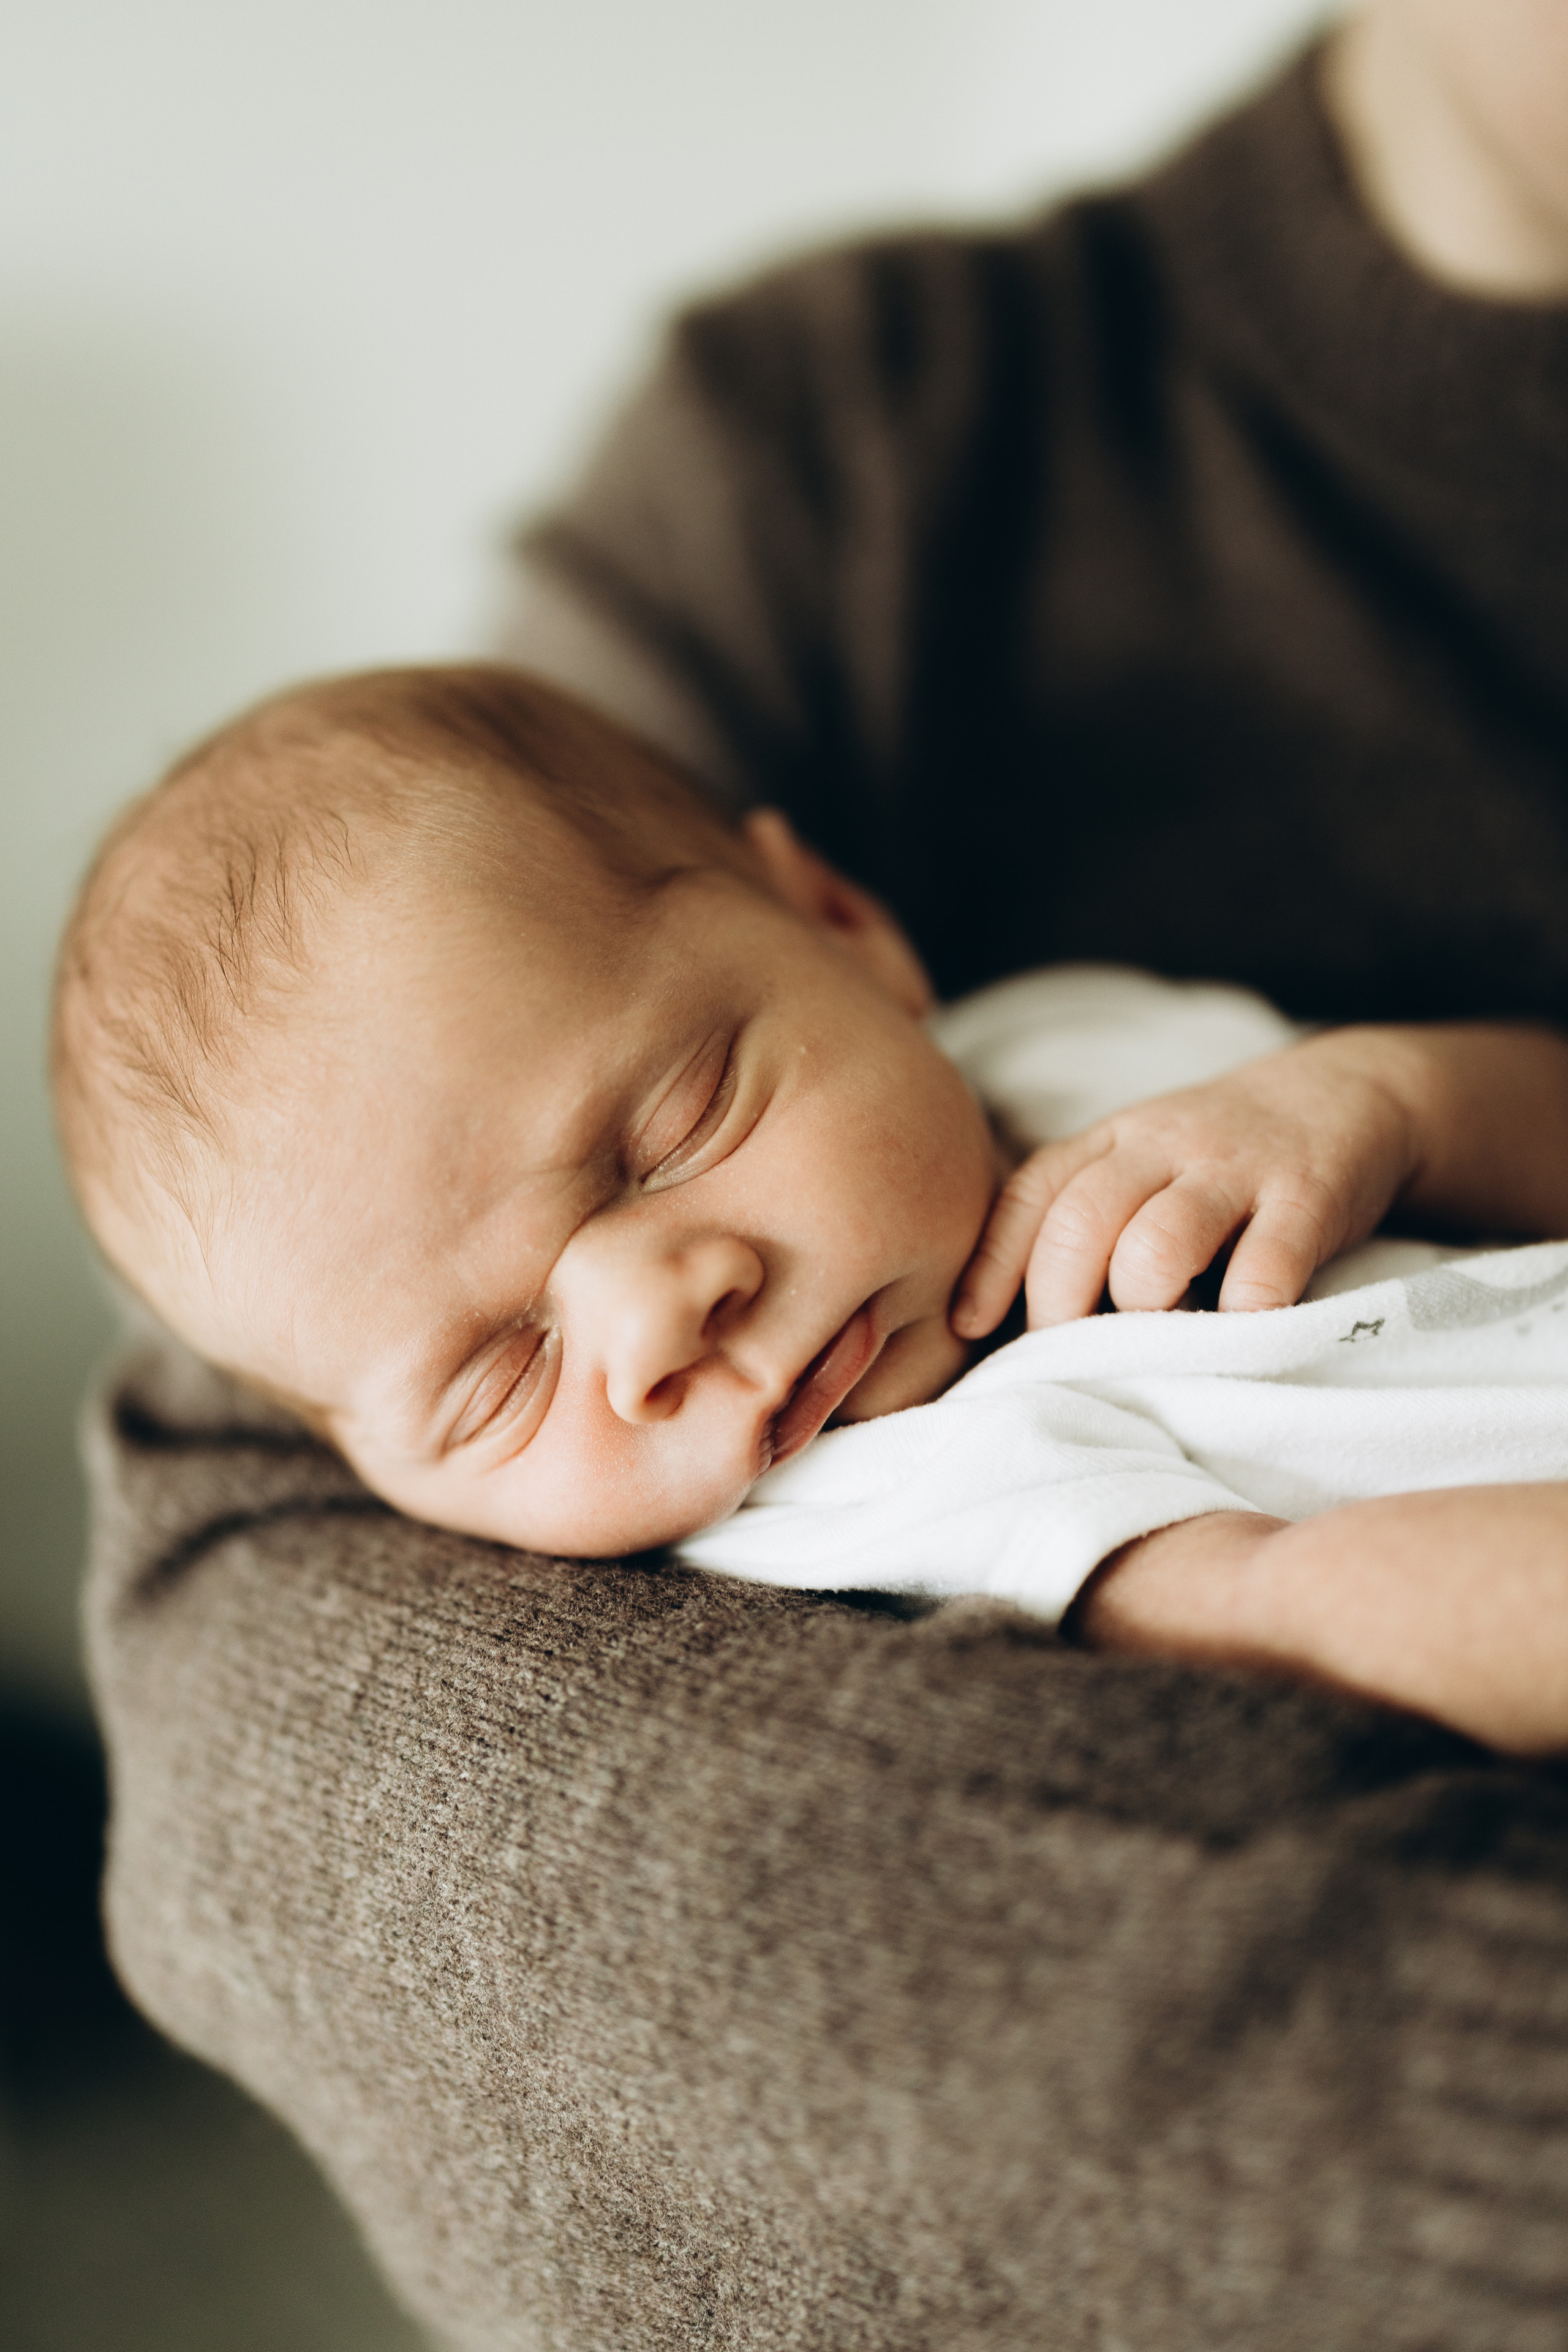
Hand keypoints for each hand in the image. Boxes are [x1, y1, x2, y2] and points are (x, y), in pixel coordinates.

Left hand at [951, 1027, 1426, 1333]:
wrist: (1348, 1093)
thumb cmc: (1219, 1162)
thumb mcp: (1141, 1166)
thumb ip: (1084, 1221)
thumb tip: (1003, 1321)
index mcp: (1112, 1140)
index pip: (1032, 1195)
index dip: (993, 1263)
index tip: (970, 1325)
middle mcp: (1164, 1145)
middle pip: (1081, 1223)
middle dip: (1061, 1303)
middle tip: (1071, 1357)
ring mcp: (1236, 1169)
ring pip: (1157, 1244)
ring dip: (1144, 1306)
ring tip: (1157, 1339)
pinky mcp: (1308, 1197)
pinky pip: (1264, 1267)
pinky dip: (1242, 1315)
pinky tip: (1237, 1333)